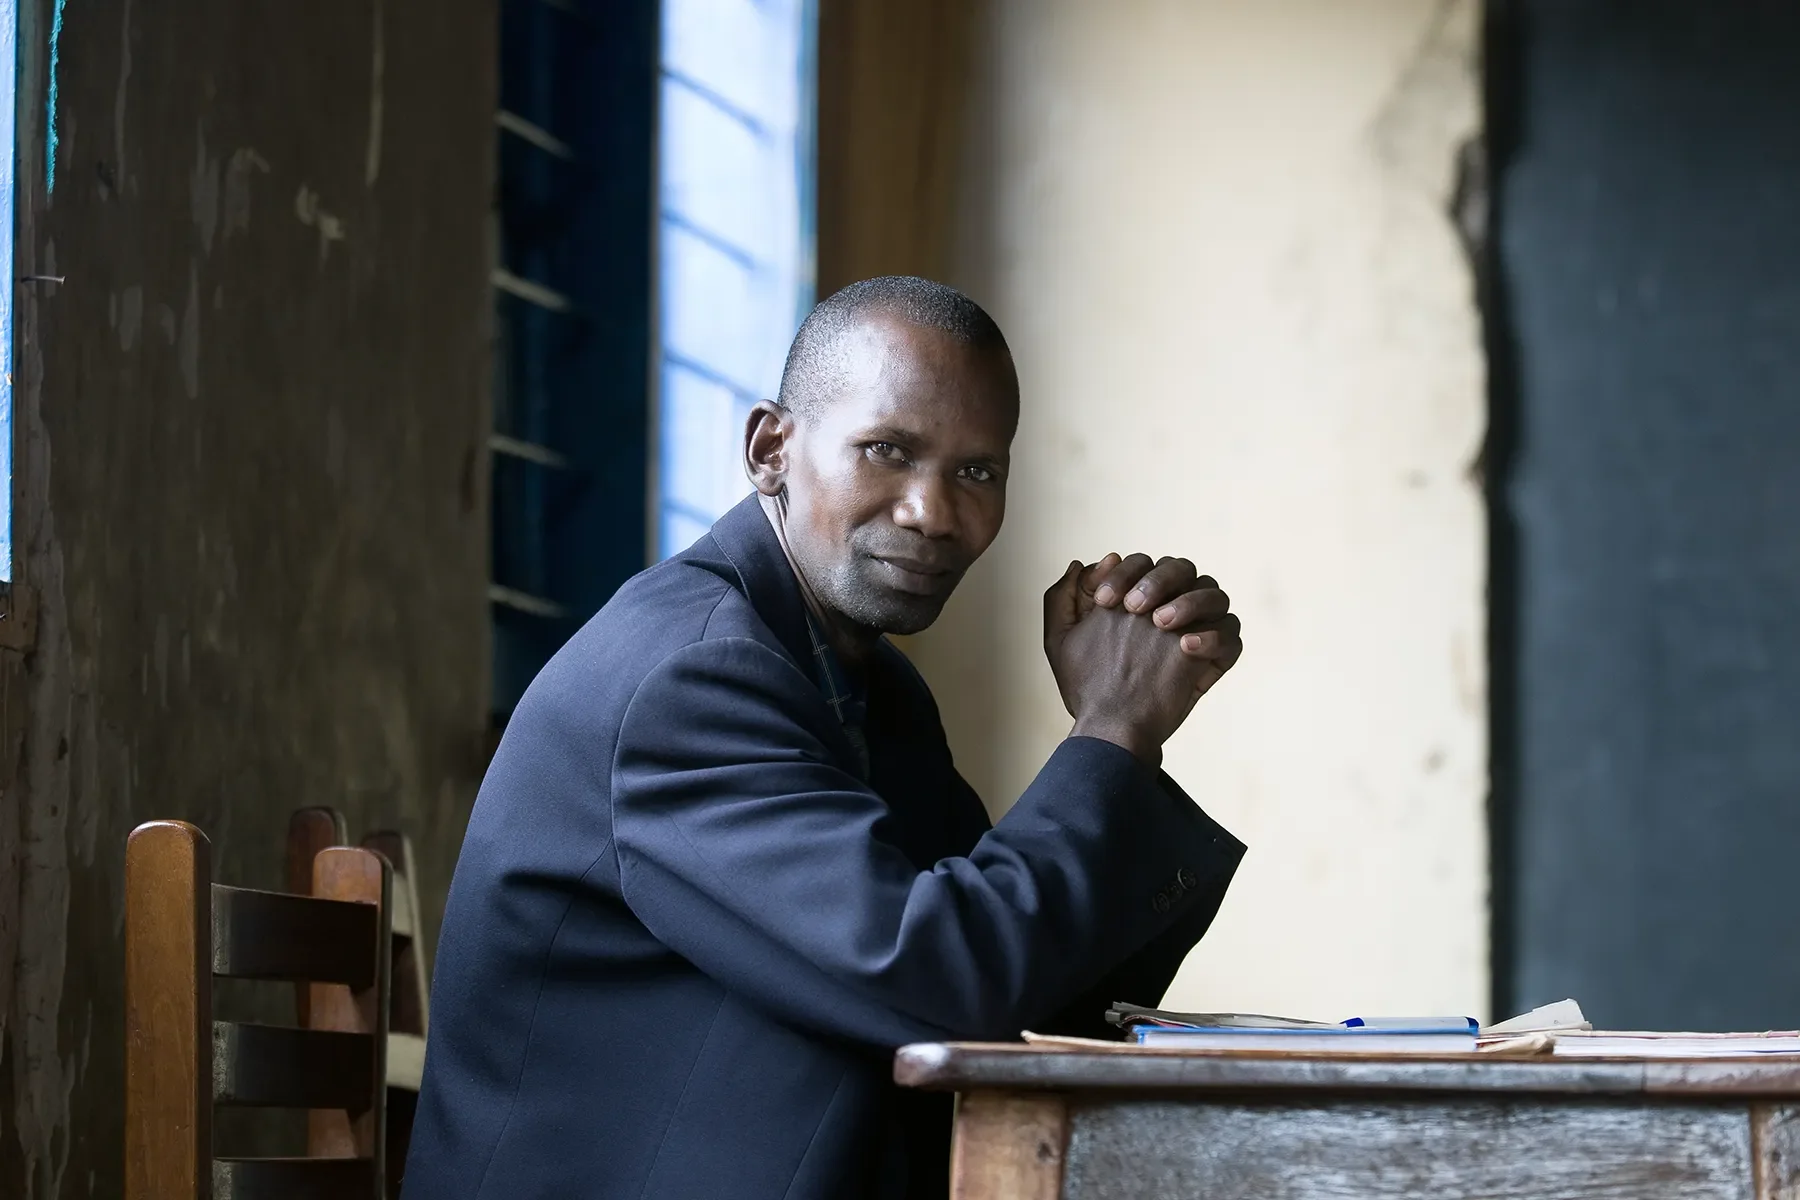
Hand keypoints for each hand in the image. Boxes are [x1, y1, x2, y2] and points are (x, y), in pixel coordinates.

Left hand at [1049, 552, 1244, 698]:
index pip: (1143, 563)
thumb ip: (1062, 597)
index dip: (1125, 574)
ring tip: (1161, 624)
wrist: (1110, 727)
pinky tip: (1186, 646)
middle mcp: (1171, 606)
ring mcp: (1197, 630)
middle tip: (1135, 608)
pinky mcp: (1214, 659)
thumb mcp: (1060, 640)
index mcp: (1139, 596)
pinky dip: (1215, 636)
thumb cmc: (1086, 683)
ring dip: (1190, 602)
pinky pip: (1232, 635)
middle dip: (1159, 581)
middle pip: (1183, 569)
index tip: (1104, 601)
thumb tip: (1083, 565)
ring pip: (1215, 595)